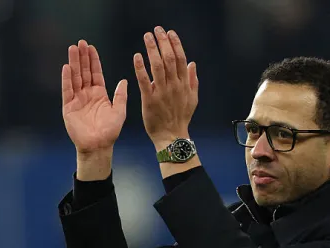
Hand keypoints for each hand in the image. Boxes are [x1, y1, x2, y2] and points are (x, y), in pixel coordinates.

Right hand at [62, 40, 127, 153]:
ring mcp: (77, 100)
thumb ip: (120, 95)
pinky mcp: (68, 107)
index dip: (93, 60)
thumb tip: (124, 80)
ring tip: (73, 49)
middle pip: (84, 72)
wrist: (99, 146)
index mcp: (99, 94)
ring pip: (75, 77)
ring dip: (73, 63)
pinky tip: (66, 67)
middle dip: (82, 57)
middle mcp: (87, 94)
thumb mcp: (119, 111)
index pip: (95, 73)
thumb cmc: (110, 131)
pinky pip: (67, 90)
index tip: (92, 47)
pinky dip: (66, 79)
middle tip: (81, 42)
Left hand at [134, 27, 198, 149]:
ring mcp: (162, 92)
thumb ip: (193, 80)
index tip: (170, 33)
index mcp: (184, 84)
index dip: (175, 44)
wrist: (171, 136)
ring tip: (147, 37)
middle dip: (163, 42)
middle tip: (157, 30)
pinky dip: (140, 68)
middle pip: (170, 59)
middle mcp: (174, 86)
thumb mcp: (192, 99)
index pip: (181, 59)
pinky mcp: (150, 100)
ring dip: (152, 50)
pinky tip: (137, 56)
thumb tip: (192, 63)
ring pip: (158, 66)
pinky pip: (145, 81)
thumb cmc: (181, 117)